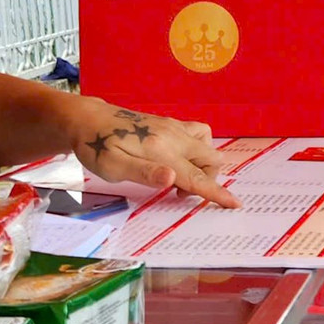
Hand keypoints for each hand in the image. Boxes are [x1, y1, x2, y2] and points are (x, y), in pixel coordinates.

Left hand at [73, 100, 238, 208]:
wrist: (88, 119)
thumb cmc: (96, 146)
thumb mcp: (113, 167)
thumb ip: (145, 173)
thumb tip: (173, 180)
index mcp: (162, 151)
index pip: (197, 177)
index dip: (217, 192)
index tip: (235, 204)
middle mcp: (173, 136)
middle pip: (211, 159)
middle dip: (208, 179)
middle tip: (180, 194)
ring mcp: (173, 127)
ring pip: (207, 145)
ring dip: (203, 164)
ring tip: (180, 177)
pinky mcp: (169, 123)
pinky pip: (198, 134)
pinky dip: (198, 149)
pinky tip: (178, 158)